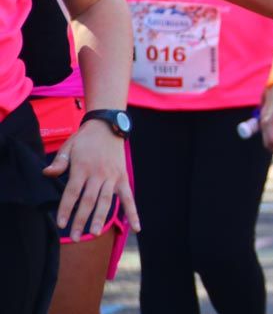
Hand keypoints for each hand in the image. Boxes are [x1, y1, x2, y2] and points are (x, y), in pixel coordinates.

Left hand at [44, 120, 139, 238]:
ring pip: (106, 201)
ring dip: (101, 218)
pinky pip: (129, 197)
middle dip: (81, 220)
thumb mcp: (69, 146)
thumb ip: (59, 162)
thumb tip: (46, 173)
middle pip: (89, 200)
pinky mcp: (123, 178)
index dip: (66, 208)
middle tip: (75, 237)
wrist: (109, 126)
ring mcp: (112, 176)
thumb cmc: (86, 139)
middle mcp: (98, 173)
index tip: (61, 223)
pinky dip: (133, 212)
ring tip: (95, 234)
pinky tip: (136, 228)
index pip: (73, 192)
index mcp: (83, 167)